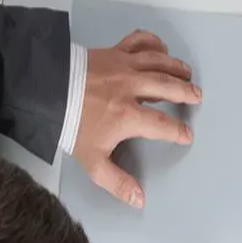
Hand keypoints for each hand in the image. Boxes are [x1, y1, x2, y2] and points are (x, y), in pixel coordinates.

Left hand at [74, 29, 201, 207]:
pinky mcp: (113, 50)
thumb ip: (117, 181)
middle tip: (197, 97)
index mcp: (128, 115)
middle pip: (168, 87)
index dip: (178, 131)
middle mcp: (131, 87)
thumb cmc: (71, 126)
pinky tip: (161, 48)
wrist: (44, 90)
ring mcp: (123, 66)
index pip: (163, 124)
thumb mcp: (92, 160)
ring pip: (159, 62)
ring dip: (176, 68)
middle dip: (186, 93)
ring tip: (187, 73)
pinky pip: (139, 41)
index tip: (187, 136)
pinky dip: (153, 42)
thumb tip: (140, 200)